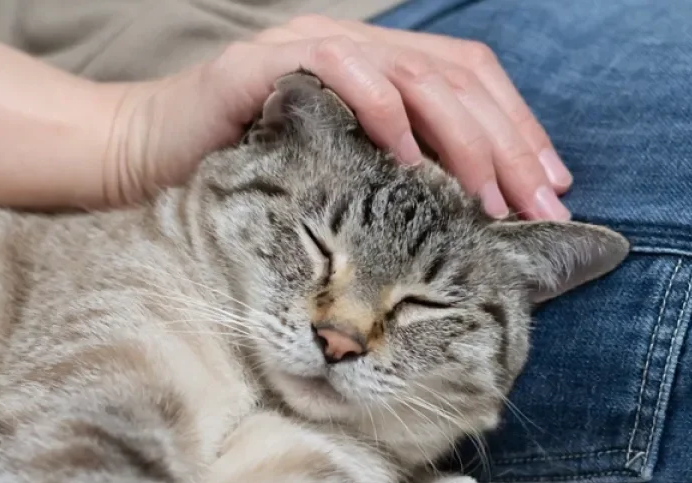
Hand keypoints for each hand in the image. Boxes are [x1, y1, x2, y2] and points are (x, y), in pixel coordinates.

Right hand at [104, 15, 572, 219]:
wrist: (139, 163)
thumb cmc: (244, 184)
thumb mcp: (338, 185)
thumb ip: (395, 187)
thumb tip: (473, 222)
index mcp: (378, 72)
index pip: (468, 80)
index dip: (518, 128)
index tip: (553, 187)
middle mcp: (353, 51)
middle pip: (456, 77)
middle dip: (508, 143)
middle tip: (540, 204)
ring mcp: (309, 51)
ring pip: (412, 73)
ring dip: (461, 136)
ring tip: (487, 196)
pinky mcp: (265, 68)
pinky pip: (338, 70)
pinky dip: (382, 109)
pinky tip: (409, 159)